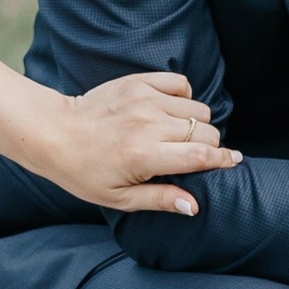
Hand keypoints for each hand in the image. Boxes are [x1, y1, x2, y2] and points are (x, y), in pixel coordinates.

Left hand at [31, 70, 241, 217]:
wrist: (55, 132)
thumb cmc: (84, 171)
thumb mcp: (119, 197)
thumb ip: (160, 199)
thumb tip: (195, 205)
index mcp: (144, 156)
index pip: (201, 156)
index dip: (223, 160)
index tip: (234, 162)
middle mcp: (148, 125)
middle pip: (205, 131)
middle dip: (210, 146)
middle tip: (197, 155)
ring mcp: (144, 100)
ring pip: (197, 109)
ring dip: (196, 123)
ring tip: (179, 135)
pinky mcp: (138, 82)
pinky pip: (180, 84)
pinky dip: (183, 97)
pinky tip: (170, 111)